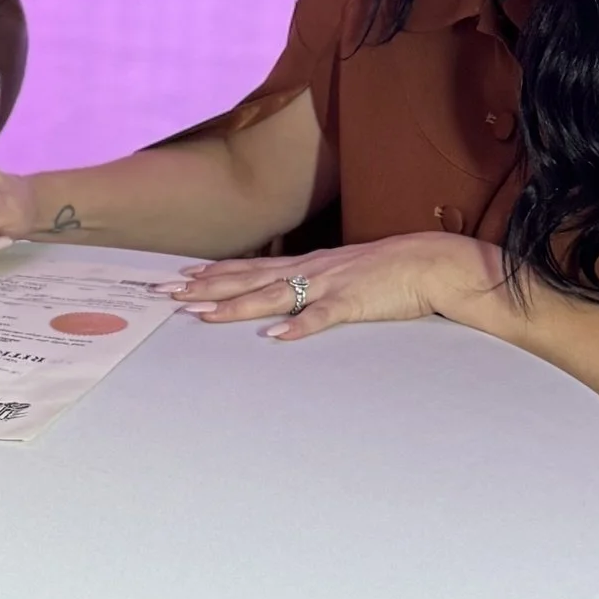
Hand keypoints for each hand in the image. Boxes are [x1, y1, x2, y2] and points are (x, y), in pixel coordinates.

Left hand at [172, 233, 498, 336]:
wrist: (432, 263)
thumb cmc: (389, 272)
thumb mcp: (342, 275)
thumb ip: (312, 287)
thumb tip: (284, 307)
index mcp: (306, 264)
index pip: (249, 267)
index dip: (212, 273)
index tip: (178, 278)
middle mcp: (309, 270)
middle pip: (247, 279)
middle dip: (205, 287)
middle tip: (167, 294)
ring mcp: (329, 285)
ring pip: (274, 295)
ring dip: (237, 306)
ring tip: (203, 314)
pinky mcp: (354, 302)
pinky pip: (322, 316)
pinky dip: (299, 326)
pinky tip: (276, 336)